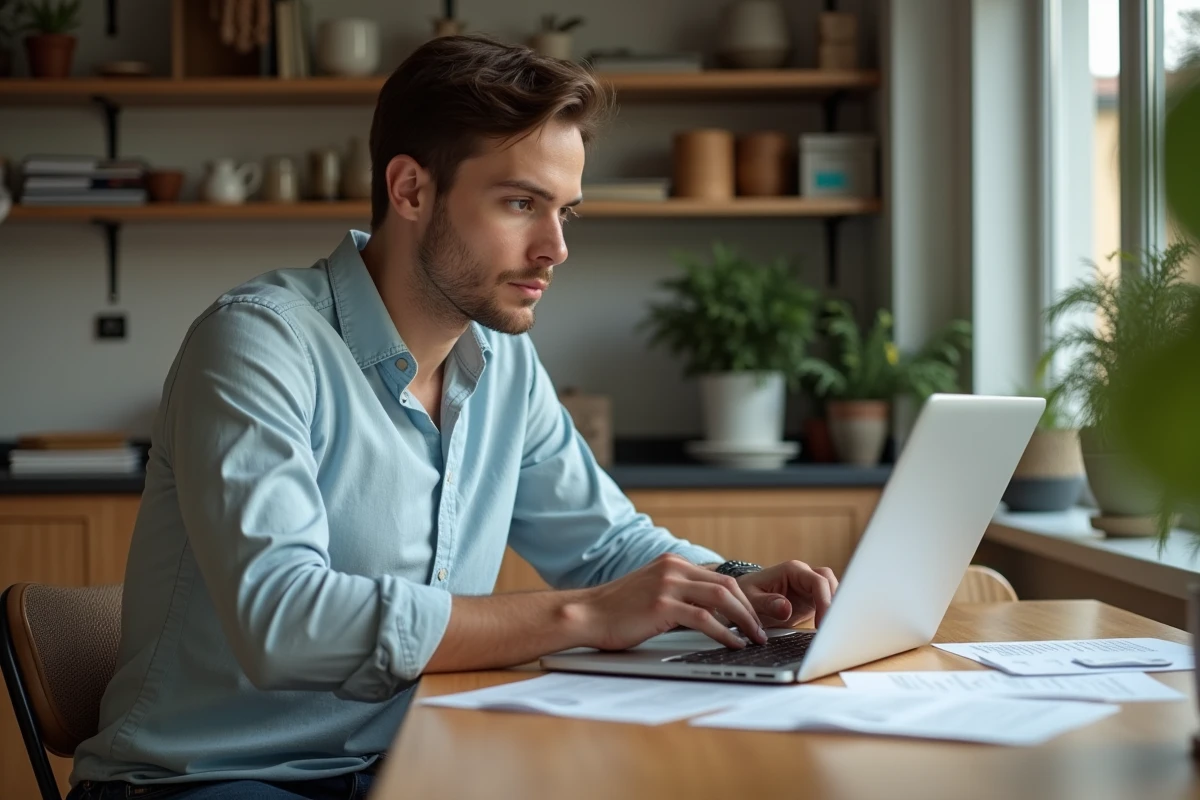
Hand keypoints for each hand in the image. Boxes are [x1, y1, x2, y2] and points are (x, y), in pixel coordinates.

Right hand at [577, 554, 768, 650]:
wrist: (586, 614)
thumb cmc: (615, 610)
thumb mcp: (651, 590)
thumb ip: (676, 592)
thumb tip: (707, 611)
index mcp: (672, 563)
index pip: (720, 577)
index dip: (742, 599)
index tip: (753, 618)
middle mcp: (673, 568)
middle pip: (727, 585)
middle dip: (750, 610)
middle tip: (761, 631)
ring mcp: (667, 585)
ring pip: (721, 598)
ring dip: (744, 620)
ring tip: (754, 638)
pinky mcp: (662, 605)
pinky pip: (704, 619)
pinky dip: (724, 633)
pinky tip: (733, 644)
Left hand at [736, 561, 838, 627]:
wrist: (741, 600)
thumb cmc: (746, 596)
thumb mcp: (751, 600)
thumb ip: (768, 603)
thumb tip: (786, 608)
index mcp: (791, 570)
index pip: (817, 581)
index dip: (824, 601)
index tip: (823, 622)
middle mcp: (803, 575)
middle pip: (830, 582)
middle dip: (835, 603)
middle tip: (832, 627)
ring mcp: (808, 587)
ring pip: (832, 591)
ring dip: (834, 608)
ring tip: (831, 630)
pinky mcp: (811, 599)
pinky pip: (827, 603)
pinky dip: (830, 614)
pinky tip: (827, 630)